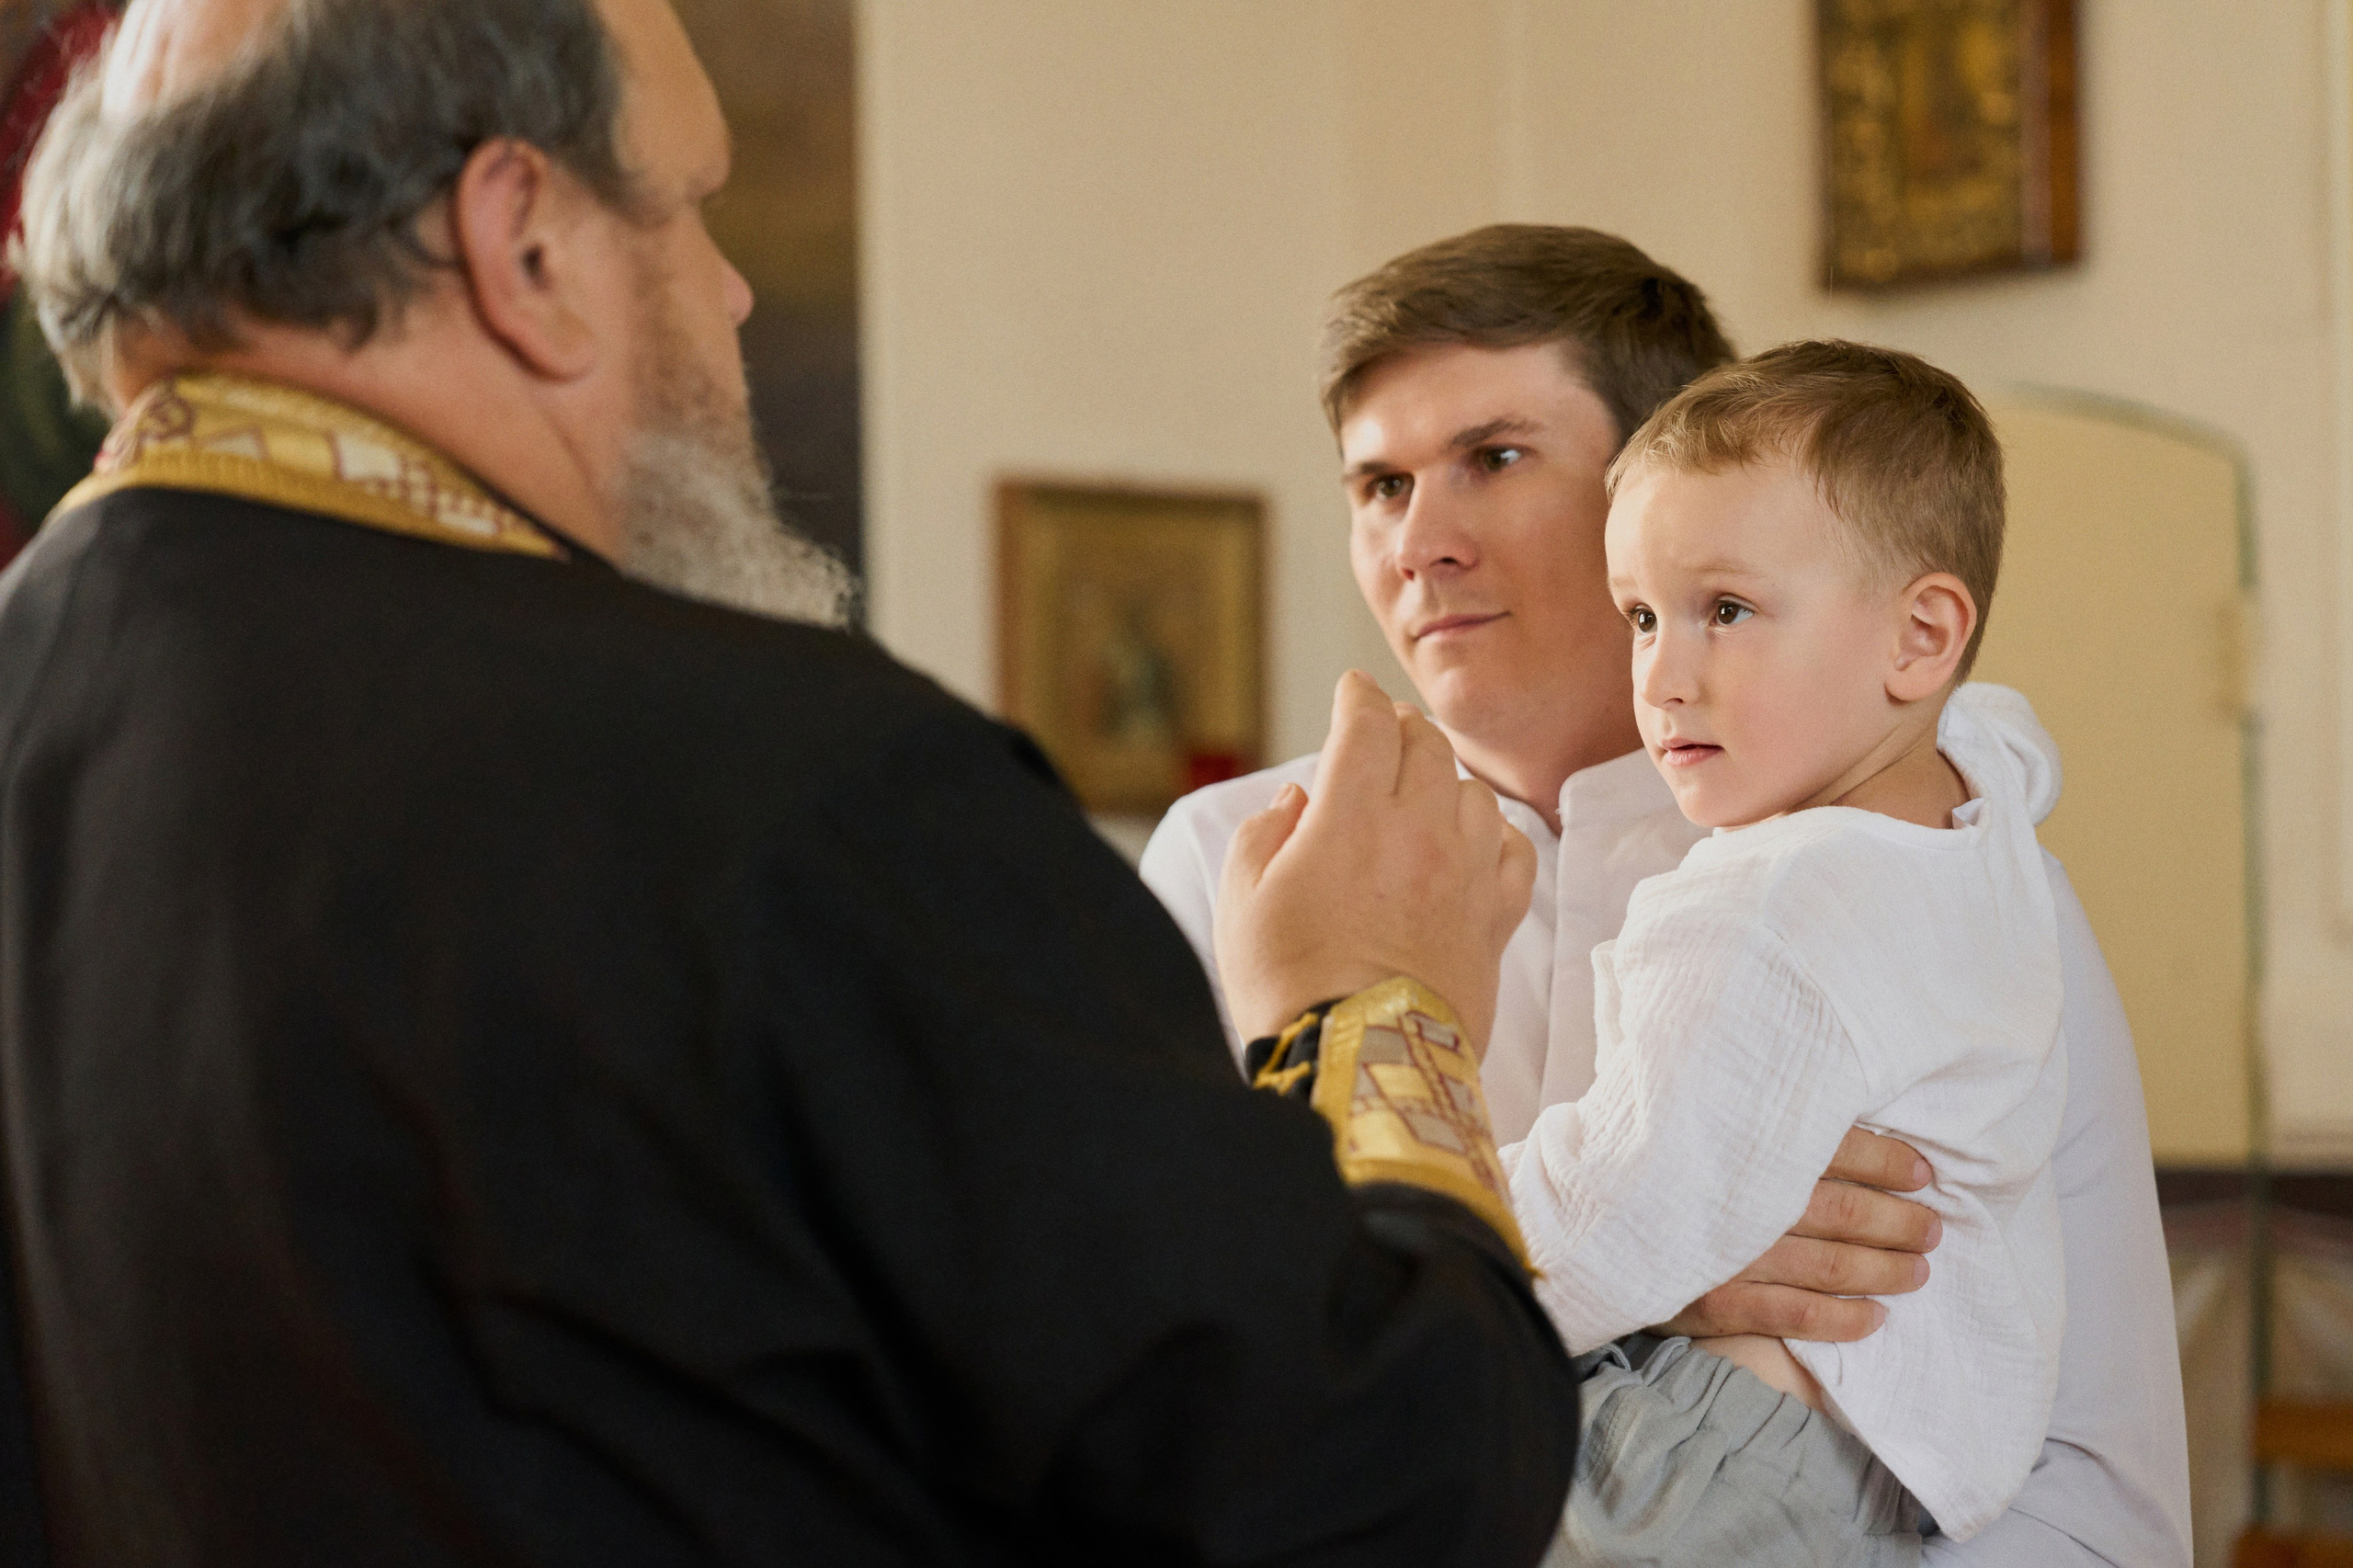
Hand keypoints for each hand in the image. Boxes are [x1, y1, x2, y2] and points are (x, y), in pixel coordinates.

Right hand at [1214, 671, 1535, 1052]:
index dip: (1358, 697)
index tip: (1352, 690)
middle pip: (1426, 746)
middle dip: (1401, 729)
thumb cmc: (1289, 987)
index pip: (1368, 725)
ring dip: (1446, 782)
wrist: (1362, 1066)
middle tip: (1385, 734)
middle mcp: (1420, 832)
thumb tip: (1297, 800)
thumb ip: (1264, 835)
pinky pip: (1516, 853)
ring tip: (1424, 794)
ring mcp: (1467, 875)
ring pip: (1474, 793)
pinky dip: (1495, 836)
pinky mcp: (1496, 921)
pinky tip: (1474, 844)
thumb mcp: (1241, 904)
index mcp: (1351, 816)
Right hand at [1653, 1128, 1940, 1341]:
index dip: (1888, 1160)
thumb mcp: (1700, 1125)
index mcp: (1741, 1147)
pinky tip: (1874, 1318)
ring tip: (1918, 1271)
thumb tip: (1832, 1105)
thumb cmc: (1654, 1167)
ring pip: (1831, 1267)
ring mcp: (1728, 1257)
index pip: (1835, 1147)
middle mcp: (1741, 1202)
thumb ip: (1756, 1119)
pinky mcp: (1711, 1304)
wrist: (1580, 1225)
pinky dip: (1842, 1320)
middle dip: (1901, 1221)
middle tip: (1933, 1227)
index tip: (1923, 1172)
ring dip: (1885, 1270)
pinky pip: (1794, 1318)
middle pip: (1845, 1212)